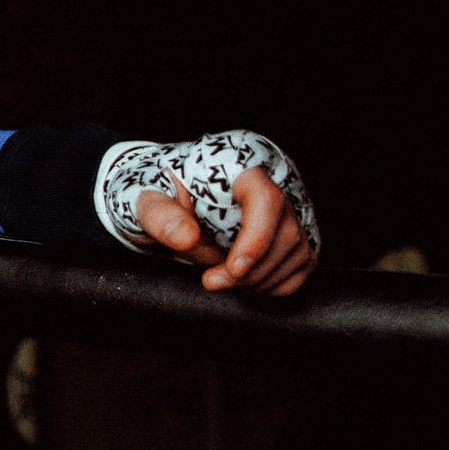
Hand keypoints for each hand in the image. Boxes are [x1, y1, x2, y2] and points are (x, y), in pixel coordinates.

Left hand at [134, 166, 316, 295]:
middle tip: (212, 282)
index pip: (266, 199)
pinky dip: (273, 284)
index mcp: (238, 165)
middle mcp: (275, 183)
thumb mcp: (148, 199)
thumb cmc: (164, 194)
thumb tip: (187, 239)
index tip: (233, 269)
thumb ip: (161, 216)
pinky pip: (301, 268)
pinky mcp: (298, 234)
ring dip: (258, 280)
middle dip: (250, 270)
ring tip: (221, 279)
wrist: (172, 199)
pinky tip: (243, 280)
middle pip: (285, 234)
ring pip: (297, 254)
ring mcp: (291, 209)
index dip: (257, 238)